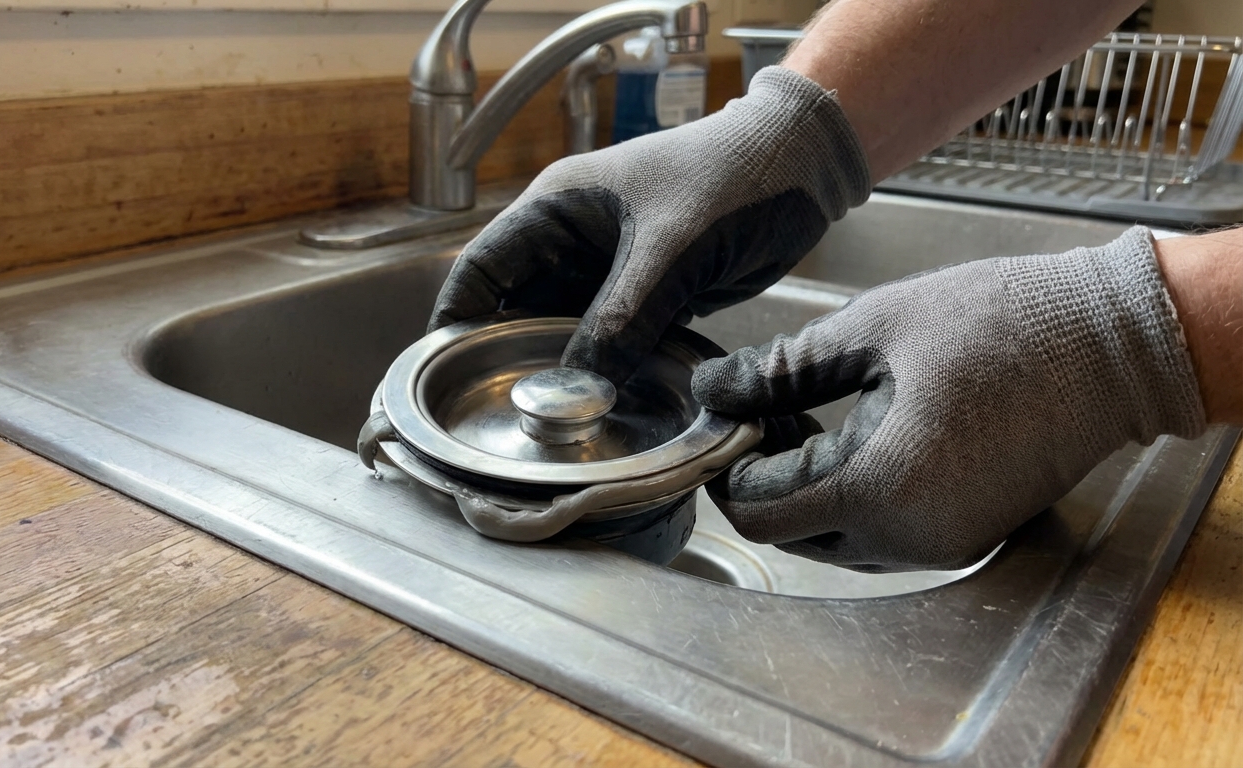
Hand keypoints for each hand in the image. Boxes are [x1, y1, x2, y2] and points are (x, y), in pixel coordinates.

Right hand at [428, 67, 869, 383]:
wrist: (802, 168)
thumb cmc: (733, 178)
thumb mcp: (671, 251)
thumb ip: (621, 318)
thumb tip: (575, 388)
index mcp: (556, 209)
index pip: (483, 268)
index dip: (456, 319)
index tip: (445, 374)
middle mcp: (572, 241)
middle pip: (516, 308)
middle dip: (508, 357)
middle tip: (501, 415)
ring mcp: (608, 270)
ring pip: (562, 330)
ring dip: (556, 371)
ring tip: (544, 424)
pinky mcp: (644, 295)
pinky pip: (606, 340)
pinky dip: (599, 372)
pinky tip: (595, 407)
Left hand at [690, 227, 1206, 571]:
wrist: (1112, 344)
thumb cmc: (996, 322)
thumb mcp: (869, 331)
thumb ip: (778, 371)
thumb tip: (710, 390)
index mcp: (875, 487)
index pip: (758, 513)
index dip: (728, 468)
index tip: (729, 418)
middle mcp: (907, 537)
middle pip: (792, 535)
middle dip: (767, 478)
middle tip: (769, 407)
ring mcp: (942, 545)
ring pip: (836, 541)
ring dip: (809, 490)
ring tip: (813, 414)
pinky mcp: (968, 537)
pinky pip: (884, 537)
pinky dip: (856, 499)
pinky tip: (860, 436)